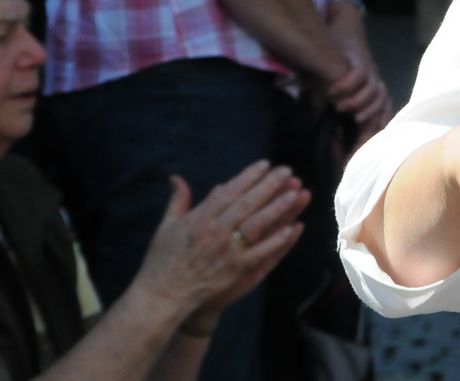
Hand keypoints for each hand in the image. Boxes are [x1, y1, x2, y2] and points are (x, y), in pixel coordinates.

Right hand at [134, 162, 308, 323]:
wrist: (163, 295)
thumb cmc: (162, 260)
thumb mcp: (166, 226)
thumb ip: (178, 200)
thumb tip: (176, 177)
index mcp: (199, 218)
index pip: (229, 191)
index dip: (248, 176)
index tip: (265, 164)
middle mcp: (215, 231)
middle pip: (247, 203)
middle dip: (269, 185)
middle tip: (287, 170)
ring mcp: (226, 250)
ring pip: (257, 224)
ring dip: (278, 207)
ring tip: (297, 193)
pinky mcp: (235, 269)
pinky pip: (260, 252)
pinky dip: (276, 240)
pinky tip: (292, 228)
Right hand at [324, 2, 393, 139]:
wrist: (337, 41)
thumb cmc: (334, 77)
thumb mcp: (333, 103)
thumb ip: (334, 123)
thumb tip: (332, 150)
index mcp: (373, 100)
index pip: (380, 123)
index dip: (370, 138)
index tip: (356, 154)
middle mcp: (376, 88)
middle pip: (381, 110)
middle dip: (368, 126)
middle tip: (351, 136)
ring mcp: (371, 74)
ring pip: (375, 92)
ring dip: (359, 103)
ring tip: (340, 108)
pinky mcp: (360, 61)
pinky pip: (359, 74)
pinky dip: (347, 84)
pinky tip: (332, 91)